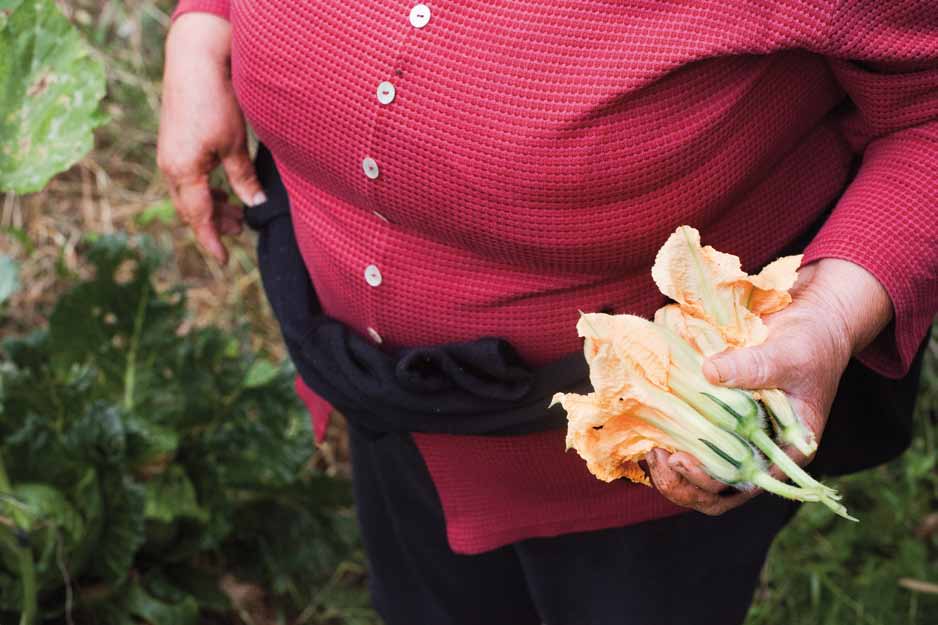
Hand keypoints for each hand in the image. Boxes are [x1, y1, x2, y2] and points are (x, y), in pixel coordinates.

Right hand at [157, 13, 263, 264]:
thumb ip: (243, 178)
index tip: (221, 261)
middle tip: (240, 228)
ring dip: (211, 207)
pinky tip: (223, 189)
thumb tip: (254, 204)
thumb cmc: (214, 103)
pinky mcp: (174, 146)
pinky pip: (188, 180)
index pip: (198, 218)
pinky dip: (205, 190)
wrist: (194, 63)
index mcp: (183, 172)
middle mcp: (170, 168)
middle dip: (214, 224)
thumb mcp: (234, 145)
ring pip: (189, 195)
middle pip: (191, 209)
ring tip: (236, 213)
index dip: (210, 241)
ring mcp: (169, 157)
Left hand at [645, 258, 892, 514]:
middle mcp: (759, 453)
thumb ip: (754, 366)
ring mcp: (736, 439)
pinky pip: (691, 444)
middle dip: (682, 484)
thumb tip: (709, 371)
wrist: (809, 320)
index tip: (680, 459)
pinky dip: (670, 443)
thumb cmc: (811, 342)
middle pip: (715, 493)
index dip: (708, 481)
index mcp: (785, 451)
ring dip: (671, 470)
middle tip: (657, 457)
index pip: (743, 485)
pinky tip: (651, 431)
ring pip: (699, 475)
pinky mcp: (719, 420)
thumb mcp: (789, 354)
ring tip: (652, 450)